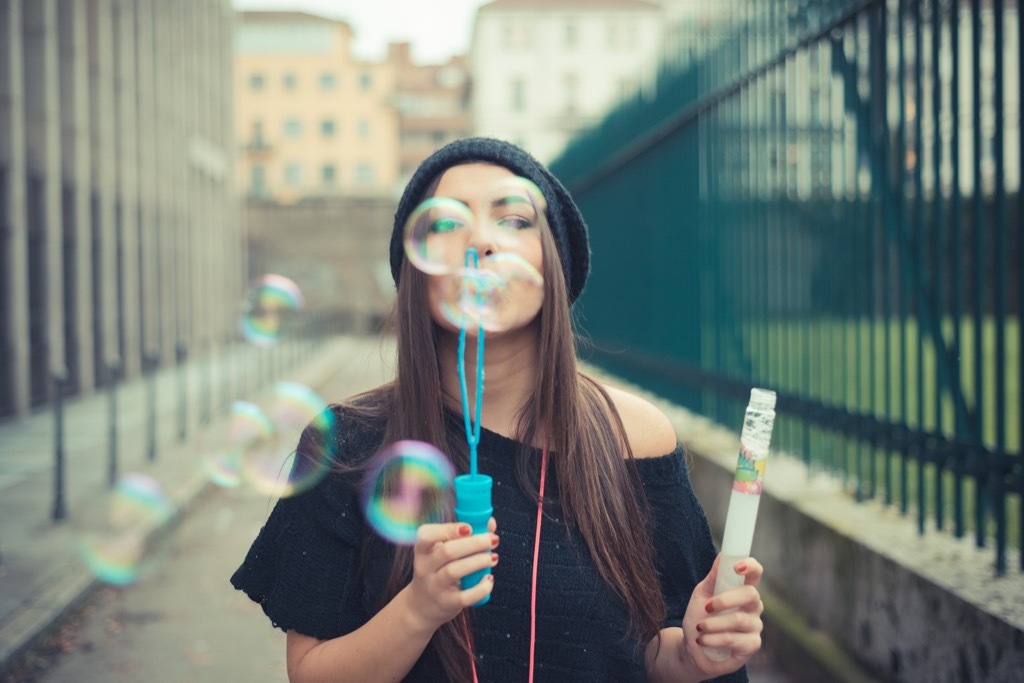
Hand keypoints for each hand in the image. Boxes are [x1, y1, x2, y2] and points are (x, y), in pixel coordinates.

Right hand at [403, 518, 498, 632]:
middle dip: (474, 543)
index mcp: (423, 549)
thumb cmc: (439, 569)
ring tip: (493, 557)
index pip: (427, 535)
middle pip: (448, 551)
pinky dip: (481, 588)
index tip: (469, 527)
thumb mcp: (443, 550)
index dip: (448, 529)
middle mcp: (424, 567)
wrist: (422, 605)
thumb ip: (465, 535)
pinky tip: (489, 579)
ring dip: (478, 561)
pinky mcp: (447, 603)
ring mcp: (434, 586)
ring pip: (455, 571)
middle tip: (493, 539)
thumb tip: (490, 522)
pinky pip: (465, 596)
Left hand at [680, 555, 763, 676]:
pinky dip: (713, 639)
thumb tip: (722, 556)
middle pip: (750, 594)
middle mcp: (753, 606)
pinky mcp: (752, 645)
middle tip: (707, 606)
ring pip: (738, 619)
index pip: (755, 573)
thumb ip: (713, 578)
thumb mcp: (702, 595)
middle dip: (725, 600)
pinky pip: (734, 639)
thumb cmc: (699, 618)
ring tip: (700, 628)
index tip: (737, 567)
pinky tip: (703, 640)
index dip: (750, 566)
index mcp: (742, 590)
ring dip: (713, 624)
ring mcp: (755, 626)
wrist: (692, 649)